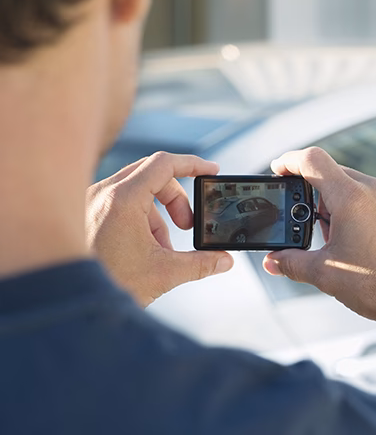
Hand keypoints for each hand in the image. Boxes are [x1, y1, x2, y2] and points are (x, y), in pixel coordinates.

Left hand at [85, 152, 232, 305]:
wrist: (63, 300)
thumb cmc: (103, 284)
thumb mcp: (163, 274)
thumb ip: (200, 264)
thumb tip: (223, 260)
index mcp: (123, 199)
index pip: (165, 163)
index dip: (193, 164)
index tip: (211, 170)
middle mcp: (102, 193)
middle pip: (152, 174)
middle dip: (176, 199)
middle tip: (187, 225)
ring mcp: (89, 202)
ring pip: (136, 191)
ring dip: (157, 214)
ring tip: (160, 248)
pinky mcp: (83, 214)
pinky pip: (118, 203)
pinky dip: (137, 219)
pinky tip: (141, 249)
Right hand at [263, 147, 375, 320]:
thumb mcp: (325, 274)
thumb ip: (292, 262)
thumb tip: (272, 261)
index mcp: (352, 198)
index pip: (313, 161)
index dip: (290, 161)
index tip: (280, 168)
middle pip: (339, 176)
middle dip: (322, 196)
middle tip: (318, 225)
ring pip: (366, 190)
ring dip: (350, 205)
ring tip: (348, 239)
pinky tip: (374, 243)